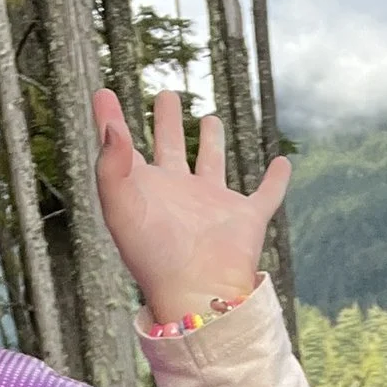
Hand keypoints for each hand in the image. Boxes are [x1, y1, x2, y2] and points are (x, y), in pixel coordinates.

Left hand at [93, 86, 288, 328]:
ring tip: (210, 119)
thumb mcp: (120, 205)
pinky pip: (266, 195)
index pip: (124, 149)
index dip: (112, 121)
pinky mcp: (247, 218)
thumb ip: (110, 163)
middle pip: (170, 149)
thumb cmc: (153, 257)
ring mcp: (213, 206)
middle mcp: (178, 194)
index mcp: (146, 190)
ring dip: (212, 143)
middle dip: (166, 122)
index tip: (104, 93)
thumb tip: (113, 125)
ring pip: (212, 165)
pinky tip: (282, 164)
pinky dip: (276, 180)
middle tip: (166, 95)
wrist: (198, 293)